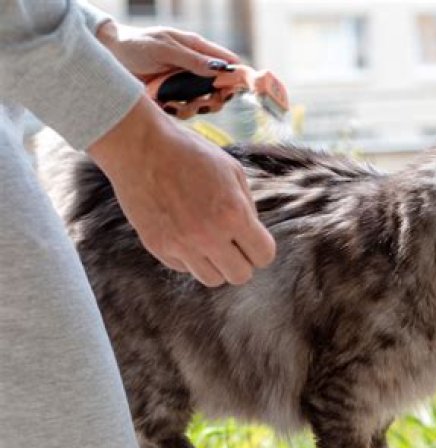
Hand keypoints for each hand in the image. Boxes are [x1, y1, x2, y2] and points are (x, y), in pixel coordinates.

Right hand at [88, 96, 275, 286]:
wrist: (140, 147)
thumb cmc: (191, 154)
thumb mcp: (232, 171)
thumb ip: (247, 207)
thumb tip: (252, 234)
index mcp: (233, 214)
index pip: (263, 256)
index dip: (261, 248)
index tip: (252, 239)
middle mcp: (209, 235)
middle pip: (240, 275)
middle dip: (242, 261)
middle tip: (233, 243)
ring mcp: (181, 245)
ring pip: (212, 280)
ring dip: (216, 264)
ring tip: (209, 240)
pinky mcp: (158, 247)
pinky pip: (184, 268)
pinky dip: (189, 257)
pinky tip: (185, 232)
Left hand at [97, 21, 237, 117]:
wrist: (108, 57)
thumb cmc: (135, 44)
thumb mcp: (164, 48)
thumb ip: (191, 59)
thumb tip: (219, 68)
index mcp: (196, 49)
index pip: (227, 62)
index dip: (238, 75)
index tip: (240, 88)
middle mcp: (195, 68)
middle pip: (221, 88)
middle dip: (216, 98)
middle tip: (206, 102)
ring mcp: (184, 84)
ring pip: (205, 102)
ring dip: (196, 107)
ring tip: (179, 104)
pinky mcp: (173, 98)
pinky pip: (186, 111)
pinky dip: (180, 111)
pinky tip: (167, 105)